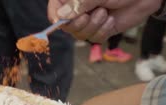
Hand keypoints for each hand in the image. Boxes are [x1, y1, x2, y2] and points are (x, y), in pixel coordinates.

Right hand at [48, 0, 162, 42]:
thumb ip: (79, 4)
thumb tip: (60, 15)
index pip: (55, 7)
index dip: (54, 16)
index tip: (59, 21)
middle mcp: (79, 9)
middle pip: (66, 25)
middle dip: (79, 23)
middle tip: (89, 15)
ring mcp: (89, 20)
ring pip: (80, 35)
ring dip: (93, 26)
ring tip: (105, 13)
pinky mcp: (100, 30)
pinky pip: (94, 39)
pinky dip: (103, 31)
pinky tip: (110, 21)